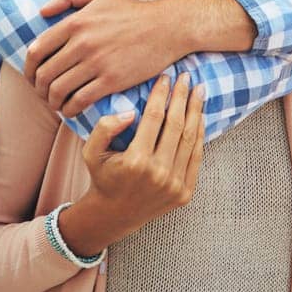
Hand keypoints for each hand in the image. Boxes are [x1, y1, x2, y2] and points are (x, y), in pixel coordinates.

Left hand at [26, 0, 187, 116]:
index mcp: (76, 21)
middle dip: (38, 88)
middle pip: (44, 74)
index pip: (36, 50)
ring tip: (56, 103)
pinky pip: (80, 101)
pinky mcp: (111, 80)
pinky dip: (69, 109)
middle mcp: (82, 42)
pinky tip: (71, 109)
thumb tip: (42, 10)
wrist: (166, 28)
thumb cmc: (131, 12)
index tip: (31, 76)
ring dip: (52, 102)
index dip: (28, 68)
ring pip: (59, 90)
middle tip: (42, 93)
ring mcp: (96, 63)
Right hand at [66, 74, 204, 247]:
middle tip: (186, 76)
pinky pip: (196, 157)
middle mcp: (158, 173)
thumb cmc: (103, 176)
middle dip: (182, 96)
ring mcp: (174, 184)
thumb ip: (104, 127)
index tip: (165, 77)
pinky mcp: (185, 193)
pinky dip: (200, 134)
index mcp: (136, 161)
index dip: (161, 94)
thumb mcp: (91, 151)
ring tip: (199, 91)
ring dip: (196, 111)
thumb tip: (130, 112)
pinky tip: (200, 116)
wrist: (115, 214)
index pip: (154, 117)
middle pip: (176, 125)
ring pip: (190, 139)